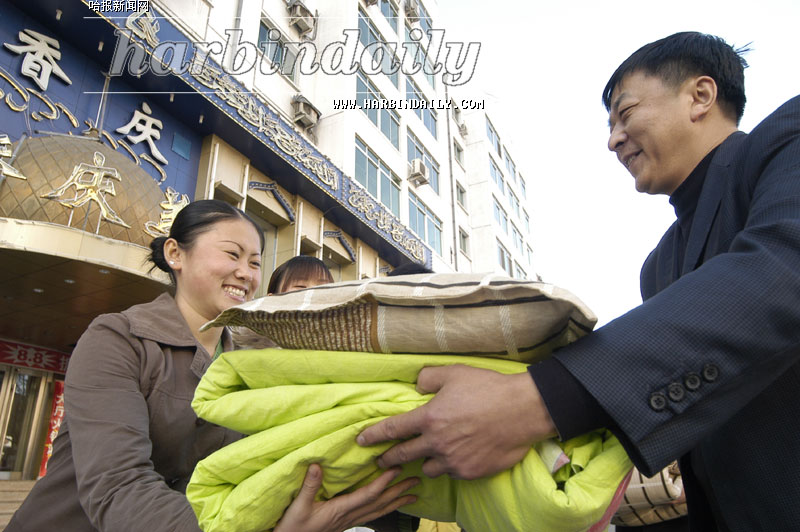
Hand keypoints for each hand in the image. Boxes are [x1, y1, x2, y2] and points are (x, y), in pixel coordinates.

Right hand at [273, 464, 417, 531]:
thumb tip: (317, 465)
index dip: (384, 482)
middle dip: (399, 491)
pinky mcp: (346, 523)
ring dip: (397, 501)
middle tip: (416, 480)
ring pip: (379, 511)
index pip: (368, 494)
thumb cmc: (292, 527)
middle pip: (379, 503)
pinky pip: (372, 515)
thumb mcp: (297, 506)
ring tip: (413, 494)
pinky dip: (385, 508)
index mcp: (340, 510)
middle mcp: (348, 516)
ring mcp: (349, 521)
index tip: (396, 469)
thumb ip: (309, 486)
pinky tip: (391, 505)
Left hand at [357, 365, 556, 479]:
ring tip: (427, 457)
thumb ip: (429, 378)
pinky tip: (456, 457)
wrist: (521, 411)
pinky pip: (452, 473)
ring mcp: (453, 460)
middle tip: (381, 461)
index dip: (373, 436)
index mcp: (429, 418)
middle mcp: (437, 443)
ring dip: (425, 462)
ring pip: (428, 468)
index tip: (361, 442)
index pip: (392, 430)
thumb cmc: (488, 388)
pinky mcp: (470, 472)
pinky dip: (450, 466)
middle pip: (403, 455)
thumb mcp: (454, 373)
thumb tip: (417, 385)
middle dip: (387, 459)